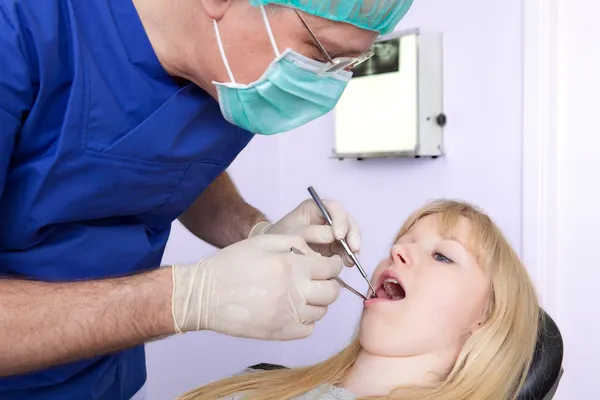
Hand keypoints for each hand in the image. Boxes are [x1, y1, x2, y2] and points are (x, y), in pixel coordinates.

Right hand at [171, 235, 342, 340]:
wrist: (206, 295)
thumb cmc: (232, 264)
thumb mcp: (264, 242)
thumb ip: (296, 243)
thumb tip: (318, 254)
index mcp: (292, 267)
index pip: (331, 269)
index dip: (333, 265)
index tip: (329, 265)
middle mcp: (295, 293)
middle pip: (332, 293)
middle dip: (329, 283)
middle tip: (317, 279)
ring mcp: (288, 316)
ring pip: (321, 312)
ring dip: (317, 302)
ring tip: (301, 294)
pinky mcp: (280, 333)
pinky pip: (308, 329)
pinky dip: (306, 320)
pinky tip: (293, 310)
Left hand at [249, 199, 360, 265]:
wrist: (275, 251)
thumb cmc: (282, 237)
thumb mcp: (292, 233)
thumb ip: (311, 233)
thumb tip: (333, 237)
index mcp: (316, 207)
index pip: (334, 208)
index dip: (340, 221)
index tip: (339, 236)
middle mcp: (328, 217)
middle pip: (347, 221)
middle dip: (352, 235)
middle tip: (353, 249)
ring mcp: (333, 231)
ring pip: (350, 234)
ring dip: (353, 247)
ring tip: (350, 260)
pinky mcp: (335, 244)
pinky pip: (347, 248)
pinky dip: (349, 255)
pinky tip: (349, 264)